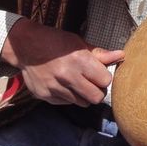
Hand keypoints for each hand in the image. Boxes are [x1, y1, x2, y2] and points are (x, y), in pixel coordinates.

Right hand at [1, 18, 123, 105]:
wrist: (25, 46)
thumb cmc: (55, 42)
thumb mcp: (78, 44)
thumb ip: (99, 54)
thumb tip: (121, 55)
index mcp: (79, 61)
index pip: (106, 81)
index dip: (104, 77)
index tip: (99, 73)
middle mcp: (67, 77)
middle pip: (96, 97)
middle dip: (97, 91)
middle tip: (91, 82)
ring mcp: (55, 88)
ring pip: (82, 103)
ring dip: (83, 95)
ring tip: (76, 82)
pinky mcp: (45, 96)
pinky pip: (66, 102)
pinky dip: (68, 96)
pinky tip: (62, 84)